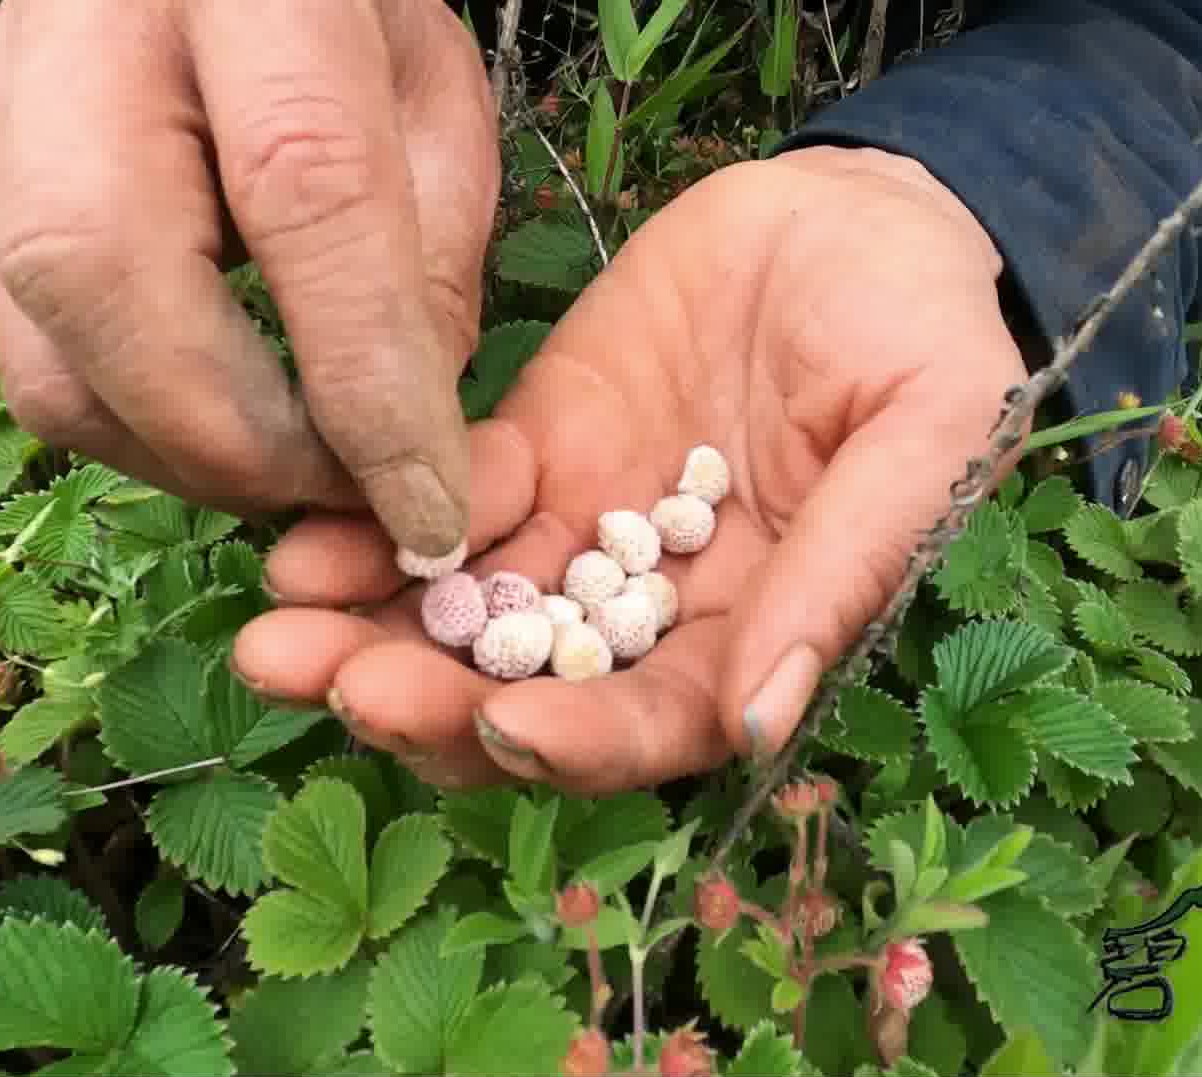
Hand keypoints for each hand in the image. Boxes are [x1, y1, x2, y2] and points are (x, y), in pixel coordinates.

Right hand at [0, 0, 497, 556]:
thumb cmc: (338, 1)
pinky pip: (30, 355)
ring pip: (44, 356)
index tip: (429, 509)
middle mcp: (82, 38)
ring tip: (292, 467)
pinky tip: (223, 419)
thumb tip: (403, 435)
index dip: (368, 383)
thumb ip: (433, 253)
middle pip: (111, 286)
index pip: (304, 194)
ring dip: (181, 456)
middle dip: (240, 445)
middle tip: (346, 495)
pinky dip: (137, 423)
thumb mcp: (433, 91)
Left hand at [230, 146, 1031, 793]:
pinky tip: (302, 542)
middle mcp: (659, 608)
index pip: (658, 721)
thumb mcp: (925, 437)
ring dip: (371, 632)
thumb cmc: (926, 330)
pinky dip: (375, 527)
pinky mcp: (538, 449)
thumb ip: (845, 570)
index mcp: (759, 631)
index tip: (500, 728)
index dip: (579, 741)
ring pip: (469, 611)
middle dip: (433, 700)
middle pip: (533, 688)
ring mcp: (588, 531)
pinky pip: (449, 501)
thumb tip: (763, 723)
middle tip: (334, 684)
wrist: (861, 211)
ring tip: (275, 636)